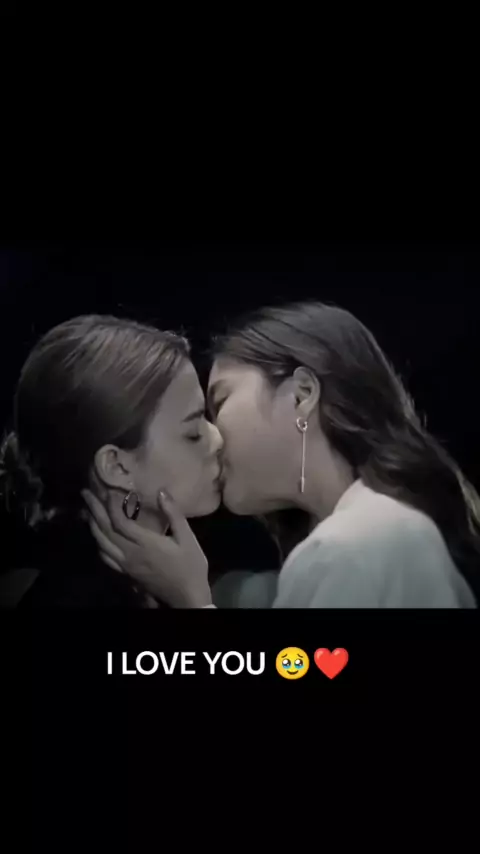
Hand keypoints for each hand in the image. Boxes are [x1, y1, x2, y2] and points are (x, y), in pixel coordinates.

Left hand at [81, 489, 212, 608]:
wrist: (186, 596)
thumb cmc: (190, 565)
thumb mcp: (187, 538)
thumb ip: (174, 514)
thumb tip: (161, 492)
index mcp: (145, 543)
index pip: (120, 521)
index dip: (112, 505)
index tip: (109, 490)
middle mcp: (131, 554)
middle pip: (106, 530)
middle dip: (94, 510)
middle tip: (85, 493)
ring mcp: (126, 565)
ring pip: (102, 543)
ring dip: (93, 525)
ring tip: (87, 510)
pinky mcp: (126, 572)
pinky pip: (106, 556)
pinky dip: (98, 543)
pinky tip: (98, 536)